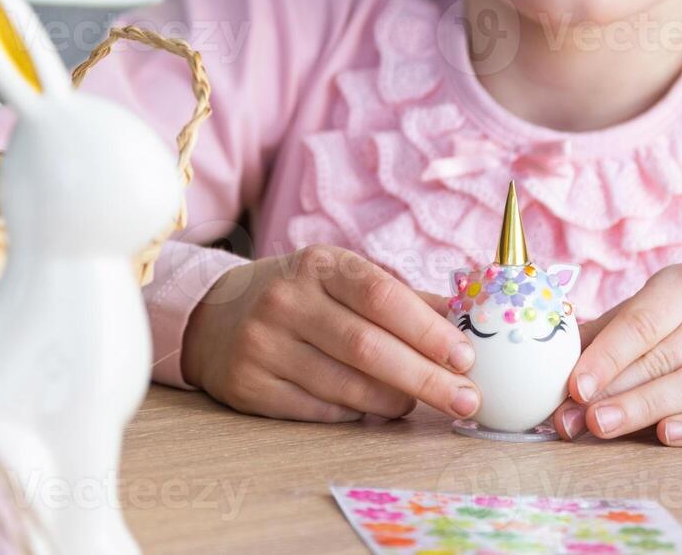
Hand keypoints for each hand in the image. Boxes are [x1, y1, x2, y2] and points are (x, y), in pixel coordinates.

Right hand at [179, 244, 480, 422]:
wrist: (216, 315)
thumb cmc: (300, 296)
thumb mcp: (342, 278)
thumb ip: (403, 299)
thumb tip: (466, 321)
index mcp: (318, 265)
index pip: (382, 296)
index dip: (428, 330)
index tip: (465, 357)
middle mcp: (286, 301)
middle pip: (368, 348)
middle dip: (425, 378)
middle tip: (465, 398)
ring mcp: (263, 345)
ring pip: (346, 387)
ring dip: (394, 401)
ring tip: (417, 402)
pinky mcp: (251, 386)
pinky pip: (320, 412)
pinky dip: (357, 415)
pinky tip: (374, 410)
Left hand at [550, 264, 681, 445]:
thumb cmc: (673, 328)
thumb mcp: (637, 320)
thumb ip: (596, 343)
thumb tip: (548, 376)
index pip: (640, 323)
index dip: (605, 356)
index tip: (574, 386)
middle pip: (662, 357)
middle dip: (614, 391)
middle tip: (577, 419)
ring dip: (643, 409)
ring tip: (604, 427)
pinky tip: (667, 436)